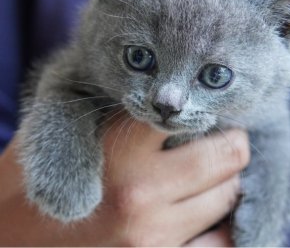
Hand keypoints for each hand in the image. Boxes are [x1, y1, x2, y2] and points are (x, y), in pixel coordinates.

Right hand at [0, 113, 248, 245]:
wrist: (4, 246)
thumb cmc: (27, 186)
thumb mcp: (58, 132)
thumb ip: (105, 108)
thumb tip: (151, 91)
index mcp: (117, 151)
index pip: (185, 113)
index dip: (198, 107)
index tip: (205, 108)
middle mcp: (141, 195)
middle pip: (226, 154)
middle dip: (232, 140)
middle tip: (226, 136)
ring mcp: (153, 240)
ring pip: (228, 195)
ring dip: (227, 181)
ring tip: (214, 173)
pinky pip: (219, 245)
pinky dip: (223, 226)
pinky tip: (210, 213)